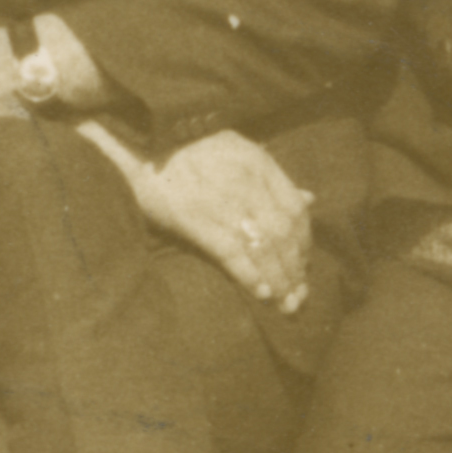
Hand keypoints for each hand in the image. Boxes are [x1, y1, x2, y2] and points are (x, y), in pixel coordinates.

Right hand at [130, 131, 315, 315]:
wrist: (140, 149)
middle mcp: (244, 180)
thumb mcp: (236, 152)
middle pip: (283, 232)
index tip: (303, 264)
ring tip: (285, 303)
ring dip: (278, 278)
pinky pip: (232, 252)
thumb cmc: (189, 154)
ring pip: (263, 246)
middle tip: (298, 295)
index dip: (304, 242)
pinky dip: (250, 276)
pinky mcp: (194, 217)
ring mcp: (220, 199)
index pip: (295, 208)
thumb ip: (272, 178)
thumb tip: (310, 198)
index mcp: (257, 161)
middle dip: (294, 268)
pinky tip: (261, 293)